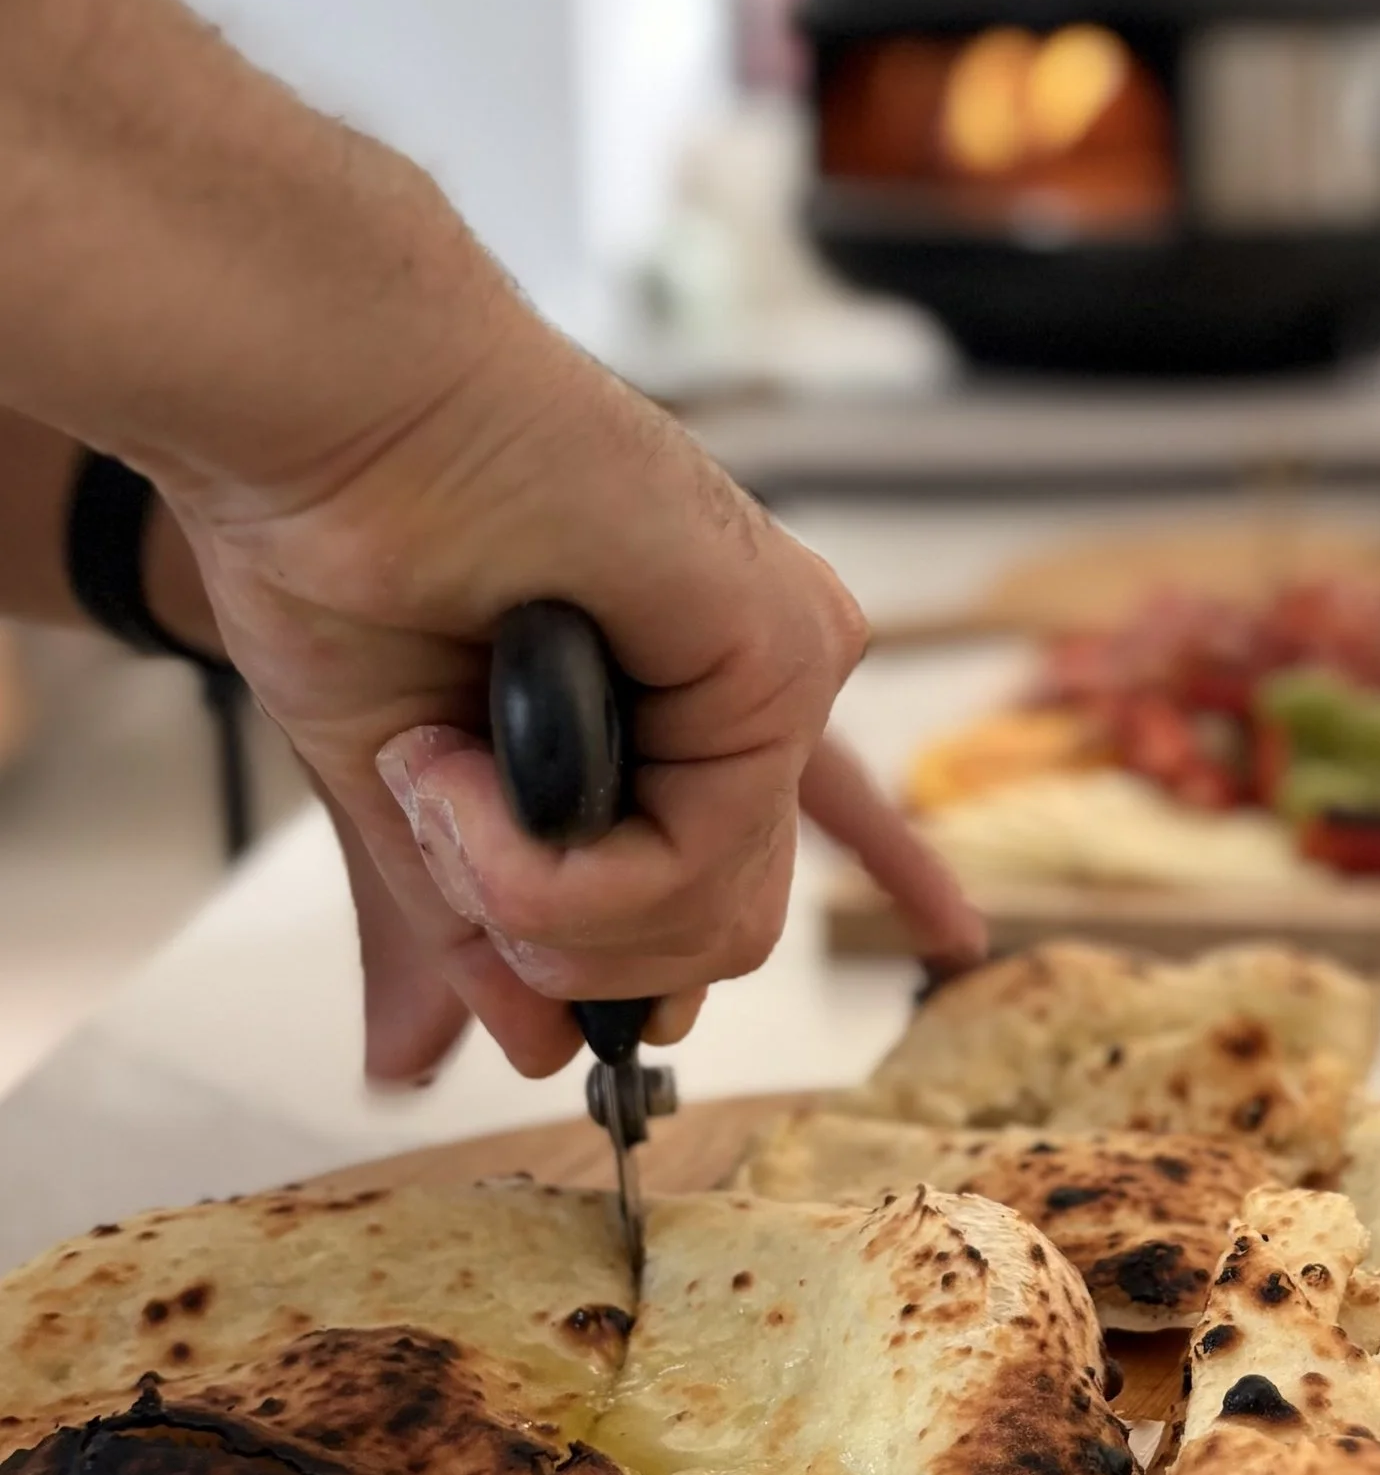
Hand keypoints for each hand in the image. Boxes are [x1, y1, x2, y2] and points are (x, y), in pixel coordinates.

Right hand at [168, 309, 981, 1077]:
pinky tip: (475, 762)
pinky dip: (558, 863)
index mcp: (684, 688)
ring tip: (446, 781)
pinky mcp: (786, 643)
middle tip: (459, 850)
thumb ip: (493, 914)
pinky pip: (703, 864)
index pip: (831, 807)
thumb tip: (541, 1047)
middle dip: (571, 941)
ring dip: (539, 901)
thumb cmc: (348, 552)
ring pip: (712, 919)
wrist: (325, 428)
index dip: (898, 868)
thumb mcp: (413, 793)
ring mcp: (781, 656)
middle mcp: (756, 669)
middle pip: (728, 922)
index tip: (959, 928)